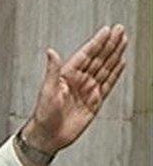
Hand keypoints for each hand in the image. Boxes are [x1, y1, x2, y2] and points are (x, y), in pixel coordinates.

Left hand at [22, 24, 127, 157]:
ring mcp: (88, 90)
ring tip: (123, 42)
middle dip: (110, 44)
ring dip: (115, 55)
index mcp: (67, 75)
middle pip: (99, 58)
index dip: (97, 42)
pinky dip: (115, 73)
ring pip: (105, 68)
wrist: (49, 135)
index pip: (86, 54)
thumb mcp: (47, 90)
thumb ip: (52, 70)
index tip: (107, 30)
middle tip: (120, 30)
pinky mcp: (95, 101)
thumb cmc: (43, 114)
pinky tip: (120, 63)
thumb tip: (51, 52)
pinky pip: (108, 84)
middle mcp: (79, 80)